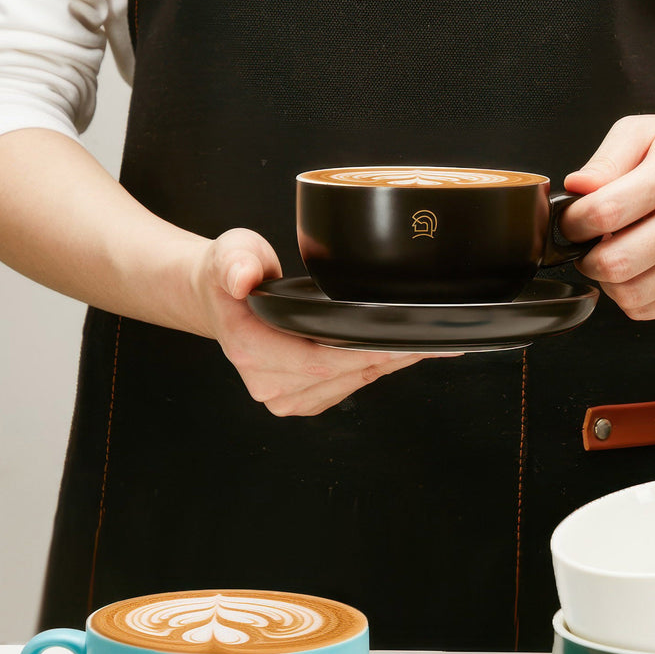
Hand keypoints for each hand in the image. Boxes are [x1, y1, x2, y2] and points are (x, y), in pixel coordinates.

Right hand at [191, 228, 447, 416]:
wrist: (221, 302)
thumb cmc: (230, 277)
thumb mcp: (230, 253)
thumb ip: (236, 262)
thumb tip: (242, 278)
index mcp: (250, 350)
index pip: (319, 361)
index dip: (365, 354)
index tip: (403, 344)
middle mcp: (268, 383)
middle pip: (343, 376)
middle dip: (390, 358)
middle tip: (432, 341)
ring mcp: (285, 397)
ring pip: (352, 384)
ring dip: (388, 366)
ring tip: (423, 345)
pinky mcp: (303, 400)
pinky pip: (349, 388)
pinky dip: (375, 370)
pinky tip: (396, 354)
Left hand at [560, 115, 654, 319]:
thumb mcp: (644, 133)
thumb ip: (605, 159)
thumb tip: (577, 187)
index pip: (605, 213)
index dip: (574, 222)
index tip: (574, 219)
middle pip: (615, 264)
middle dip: (586, 258)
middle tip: (589, 243)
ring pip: (629, 295)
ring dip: (606, 280)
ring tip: (612, 254)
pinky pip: (646, 310)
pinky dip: (628, 295)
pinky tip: (635, 269)